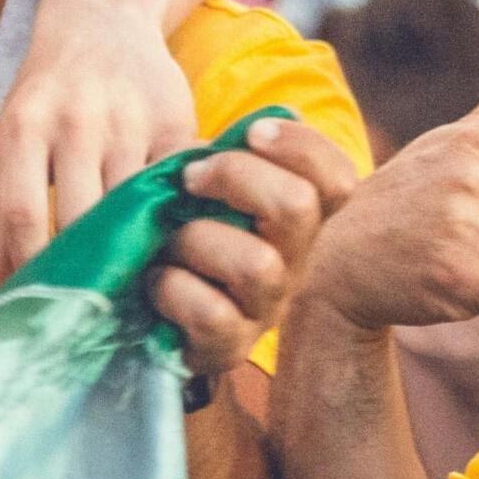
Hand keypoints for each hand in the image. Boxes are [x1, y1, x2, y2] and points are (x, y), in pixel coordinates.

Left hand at [0, 0, 202, 290]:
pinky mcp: (176, 120)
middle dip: (84, 269)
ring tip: (126, 291)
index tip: (38, 309)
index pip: (23, 213)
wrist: (104, 18)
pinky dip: (170, 222)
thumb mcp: (10, 139)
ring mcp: (131, 119)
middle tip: (86, 314)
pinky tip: (165, 251)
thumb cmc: (48, 92)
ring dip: (131, 251)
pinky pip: (174, 186)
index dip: (30, 269)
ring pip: (131, 206)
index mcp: (24, 124)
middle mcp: (76, 118)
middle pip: (79, 216)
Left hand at [152, 115, 361, 377]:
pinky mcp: (229, 347)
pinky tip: (157, 281)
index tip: (252, 130)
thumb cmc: (177, 235)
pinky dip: (174, 290)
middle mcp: (293, 262)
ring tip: (167, 242)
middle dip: (236, 176)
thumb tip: (240, 131)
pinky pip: (213, 314)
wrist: (143, 312)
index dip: (301, 145)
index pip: (336, 179)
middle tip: (191, 179)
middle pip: (299, 206)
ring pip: (258, 264)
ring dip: (197, 240)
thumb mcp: (202, 190)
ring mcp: (265, 307)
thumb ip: (222, 157)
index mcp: (297, 219)